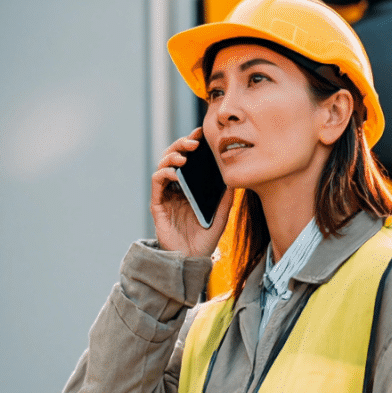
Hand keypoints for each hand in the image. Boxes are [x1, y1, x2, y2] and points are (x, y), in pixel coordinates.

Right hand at [150, 129, 233, 257]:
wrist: (192, 259)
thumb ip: (226, 196)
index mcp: (191, 186)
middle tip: (194, 141)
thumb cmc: (206, 238)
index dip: (193, 144)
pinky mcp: (158, 204)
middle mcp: (177, 188)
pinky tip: (176, 173)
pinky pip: (157, 182)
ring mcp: (166, 195)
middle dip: (181, 144)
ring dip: (172, 156)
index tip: (202, 133)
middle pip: (174, 157)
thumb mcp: (222, 214)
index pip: (190, 159)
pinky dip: (165, 173)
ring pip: (163, 165)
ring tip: (184, 156)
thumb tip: (234, 176)